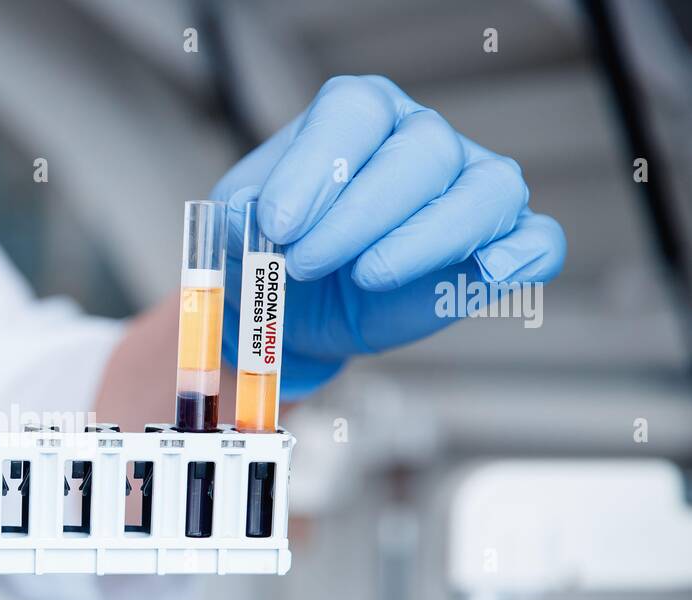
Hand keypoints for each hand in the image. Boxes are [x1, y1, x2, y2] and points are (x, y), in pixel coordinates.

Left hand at [211, 75, 566, 395]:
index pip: (356, 112)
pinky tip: (490, 272)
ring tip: (366, 276)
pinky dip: (524, 253)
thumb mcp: (237, 232)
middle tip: (304, 264)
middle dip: (359, 215)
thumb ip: (240, 219)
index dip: (317, 167)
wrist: (291, 310)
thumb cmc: (271, 252)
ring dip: (426, 238)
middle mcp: (421, 138)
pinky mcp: (495, 246)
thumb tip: (246, 214)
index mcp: (359, 115)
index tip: (276, 225)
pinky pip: (537, 239)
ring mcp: (468, 188)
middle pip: (422, 151)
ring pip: (485, 190)